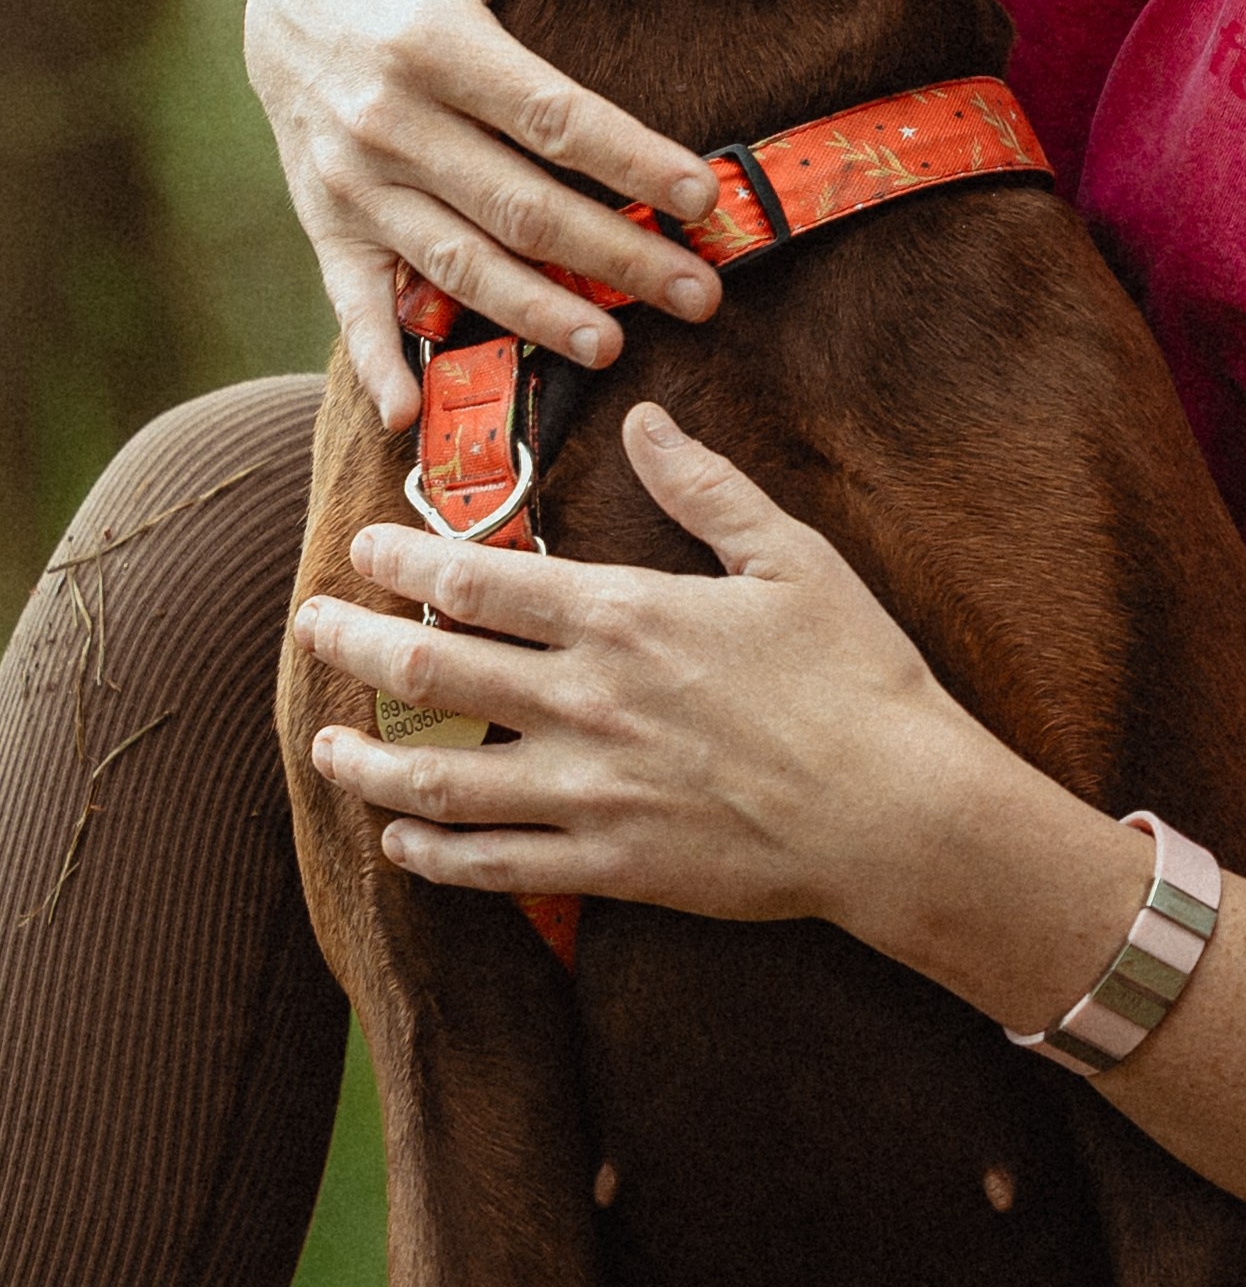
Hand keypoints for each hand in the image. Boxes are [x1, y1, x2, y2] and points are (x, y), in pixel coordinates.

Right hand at [246, 0, 725, 428]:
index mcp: (433, 42)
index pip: (552, 117)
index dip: (631, 161)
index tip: (702, 196)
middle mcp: (388, 121)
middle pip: (520, 207)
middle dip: (615, 256)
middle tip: (700, 293)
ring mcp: (351, 183)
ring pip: (456, 265)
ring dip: (536, 314)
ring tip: (614, 346)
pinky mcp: (325, 224)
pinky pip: (352, 304)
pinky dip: (377, 362)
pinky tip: (411, 416)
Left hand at [296, 405, 1052, 960]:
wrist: (894, 809)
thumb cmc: (854, 672)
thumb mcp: (790, 557)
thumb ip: (706, 488)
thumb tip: (646, 419)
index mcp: (625, 616)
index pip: (476, 580)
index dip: (402, 559)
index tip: (361, 544)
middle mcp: (588, 703)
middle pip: (430, 672)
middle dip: (354, 642)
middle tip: (310, 624)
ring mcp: (591, 793)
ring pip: (439, 782)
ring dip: (368, 761)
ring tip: (323, 743)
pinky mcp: (610, 867)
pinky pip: (492, 867)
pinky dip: (430, 856)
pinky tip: (399, 842)